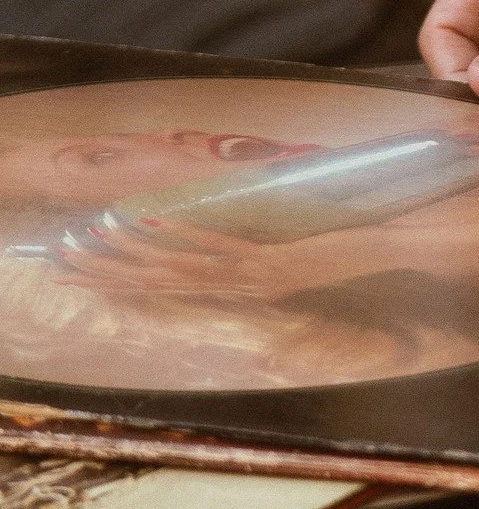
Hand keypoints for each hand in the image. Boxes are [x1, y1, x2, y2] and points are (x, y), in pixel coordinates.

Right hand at [52, 220, 325, 298]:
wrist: (379, 254)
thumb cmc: (339, 249)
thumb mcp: (292, 254)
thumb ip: (260, 254)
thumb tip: (233, 240)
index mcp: (243, 288)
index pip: (175, 288)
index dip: (130, 284)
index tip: (90, 277)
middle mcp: (242, 289)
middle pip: (165, 282)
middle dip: (114, 272)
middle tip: (68, 263)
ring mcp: (255, 276)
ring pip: (183, 267)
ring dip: (137, 249)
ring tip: (98, 235)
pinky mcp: (271, 259)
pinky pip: (221, 247)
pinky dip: (186, 234)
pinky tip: (153, 219)